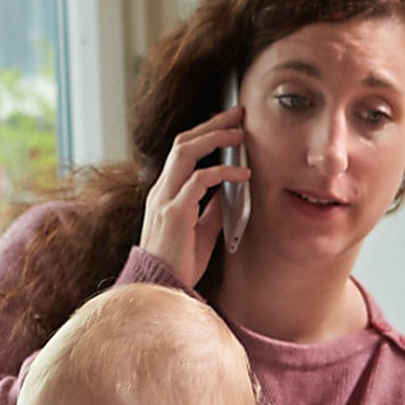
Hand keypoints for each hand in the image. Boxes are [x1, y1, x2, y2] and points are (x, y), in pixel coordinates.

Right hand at [138, 106, 250, 285]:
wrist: (163, 290)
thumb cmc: (180, 265)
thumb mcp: (201, 231)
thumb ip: (211, 209)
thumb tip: (228, 191)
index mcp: (165, 193)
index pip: (182, 151)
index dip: (204, 132)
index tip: (228, 123)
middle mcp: (161, 191)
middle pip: (183, 142)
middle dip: (212, 124)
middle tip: (238, 114)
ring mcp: (165, 200)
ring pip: (186, 152)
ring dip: (216, 138)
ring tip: (241, 134)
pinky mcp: (174, 213)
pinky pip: (199, 181)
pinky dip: (223, 172)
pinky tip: (243, 175)